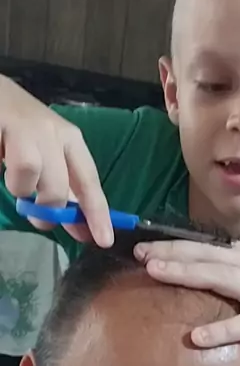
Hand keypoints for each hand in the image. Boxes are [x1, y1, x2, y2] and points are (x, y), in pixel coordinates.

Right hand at [0, 75, 112, 245]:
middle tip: (38, 216)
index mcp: (71, 140)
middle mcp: (53, 131)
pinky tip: (0, 164)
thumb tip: (82, 229)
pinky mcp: (2, 126)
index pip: (89, 181)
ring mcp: (26, 127)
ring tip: (13, 180)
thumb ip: (64, 191)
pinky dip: (4, 176)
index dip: (97, 214)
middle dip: (47, 209)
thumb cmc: (21, 131)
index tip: (104, 240)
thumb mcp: (50, 157)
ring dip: (19, 187)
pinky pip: (7, 166)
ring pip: (30, 172)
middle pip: (57, 186)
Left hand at [134, 239, 239, 354]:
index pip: (207, 248)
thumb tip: (209, 275)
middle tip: (138, 252)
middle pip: (207, 256)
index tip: (143, 244)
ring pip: (220, 278)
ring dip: (186, 274)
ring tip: (155, 273)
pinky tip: (196, 337)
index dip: (174, 244)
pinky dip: (221, 331)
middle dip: (170, 252)